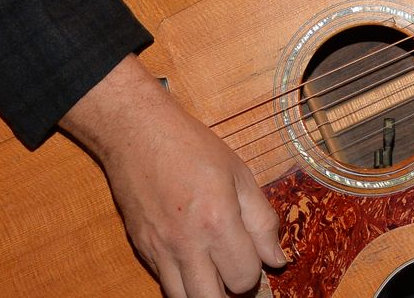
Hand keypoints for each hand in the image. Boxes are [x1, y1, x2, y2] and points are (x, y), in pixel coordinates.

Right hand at [60, 55, 284, 297]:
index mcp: (217, 220)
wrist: (137, 132)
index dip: (254, 270)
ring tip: (213, 270)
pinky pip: (164, 284)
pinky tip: (191, 259)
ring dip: (204, 292)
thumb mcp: (238, 173)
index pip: (244, 277)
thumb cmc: (190, 146)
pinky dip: (181, 281)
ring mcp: (159, 249)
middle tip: (234, 268)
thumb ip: (262, 220)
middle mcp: (186, 243)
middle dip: (230, 290)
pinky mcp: (142, 249)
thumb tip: (277, 259)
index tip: (252, 253)